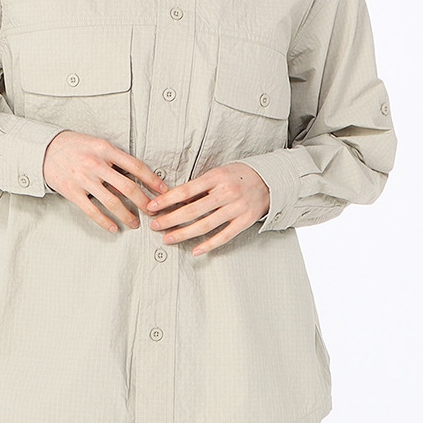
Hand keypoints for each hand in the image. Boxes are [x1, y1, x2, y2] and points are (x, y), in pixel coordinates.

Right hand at [43, 131, 167, 232]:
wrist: (45, 149)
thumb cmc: (76, 146)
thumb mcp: (98, 144)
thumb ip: (115, 159)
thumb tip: (136, 177)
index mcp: (106, 149)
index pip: (136, 166)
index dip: (152, 180)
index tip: (163, 191)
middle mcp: (96, 164)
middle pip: (128, 187)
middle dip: (144, 202)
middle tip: (153, 212)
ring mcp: (84, 179)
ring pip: (112, 202)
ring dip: (127, 215)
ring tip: (136, 223)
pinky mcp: (72, 191)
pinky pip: (92, 210)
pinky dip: (105, 221)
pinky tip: (114, 227)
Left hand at [146, 163, 269, 255]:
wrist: (271, 180)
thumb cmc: (239, 175)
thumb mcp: (218, 172)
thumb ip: (200, 186)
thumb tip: (175, 198)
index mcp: (216, 177)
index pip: (186, 190)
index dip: (167, 200)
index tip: (152, 207)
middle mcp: (226, 193)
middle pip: (192, 210)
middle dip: (170, 219)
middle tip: (155, 226)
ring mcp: (237, 208)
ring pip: (205, 225)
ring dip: (184, 233)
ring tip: (168, 238)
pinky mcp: (245, 221)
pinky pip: (224, 236)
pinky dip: (209, 245)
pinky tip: (195, 250)